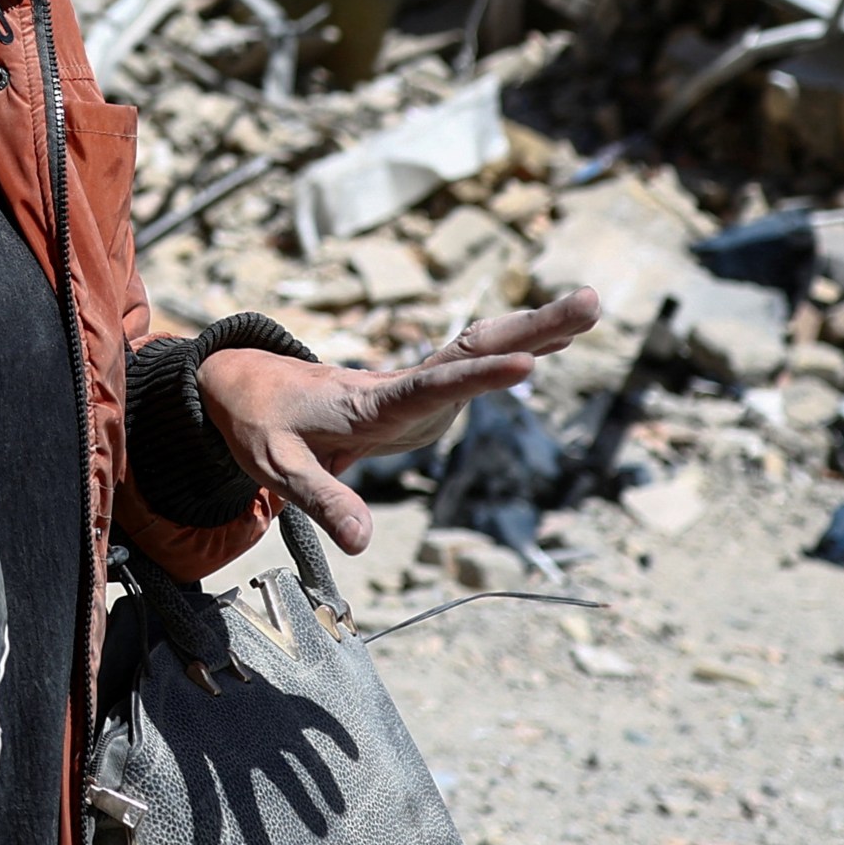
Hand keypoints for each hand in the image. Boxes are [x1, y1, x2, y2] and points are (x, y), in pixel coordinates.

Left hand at [195, 289, 598, 555]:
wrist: (252, 388)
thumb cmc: (263, 425)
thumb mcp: (278, 469)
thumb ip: (322, 501)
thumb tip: (365, 543)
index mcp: (371, 401)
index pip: (430, 389)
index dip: (476, 378)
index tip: (525, 365)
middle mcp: (404, 385)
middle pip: (473, 350)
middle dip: (531, 327)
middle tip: (591, 301)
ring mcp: (417, 386)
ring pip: (480, 349)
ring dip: (534, 327)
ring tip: (591, 306)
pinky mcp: (424, 394)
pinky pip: (474, 364)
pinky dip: (516, 345)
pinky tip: (556, 340)